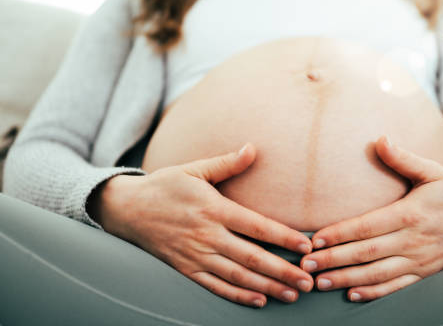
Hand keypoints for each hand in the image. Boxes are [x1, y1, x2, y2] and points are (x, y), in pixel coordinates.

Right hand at [90, 143, 313, 307]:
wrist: (126, 209)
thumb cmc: (165, 186)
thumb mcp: (194, 169)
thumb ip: (226, 163)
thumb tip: (253, 149)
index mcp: (214, 209)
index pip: (256, 226)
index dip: (284, 237)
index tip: (307, 246)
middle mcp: (207, 235)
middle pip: (252, 257)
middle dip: (283, 271)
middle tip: (308, 281)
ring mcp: (196, 255)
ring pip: (237, 275)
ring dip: (267, 287)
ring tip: (292, 294)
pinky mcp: (185, 268)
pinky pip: (215, 286)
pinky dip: (238, 295)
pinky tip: (258, 300)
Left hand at [300, 135, 442, 301]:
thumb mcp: (433, 171)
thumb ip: (403, 159)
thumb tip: (379, 138)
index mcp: (411, 214)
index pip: (368, 226)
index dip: (340, 234)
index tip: (315, 239)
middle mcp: (413, 241)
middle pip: (367, 253)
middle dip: (334, 260)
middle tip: (306, 265)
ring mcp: (420, 260)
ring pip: (377, 274)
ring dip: (347, 279)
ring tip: (320, 282)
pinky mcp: (426, 273)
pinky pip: (397, 286)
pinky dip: (374, 292)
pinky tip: (353, 294)